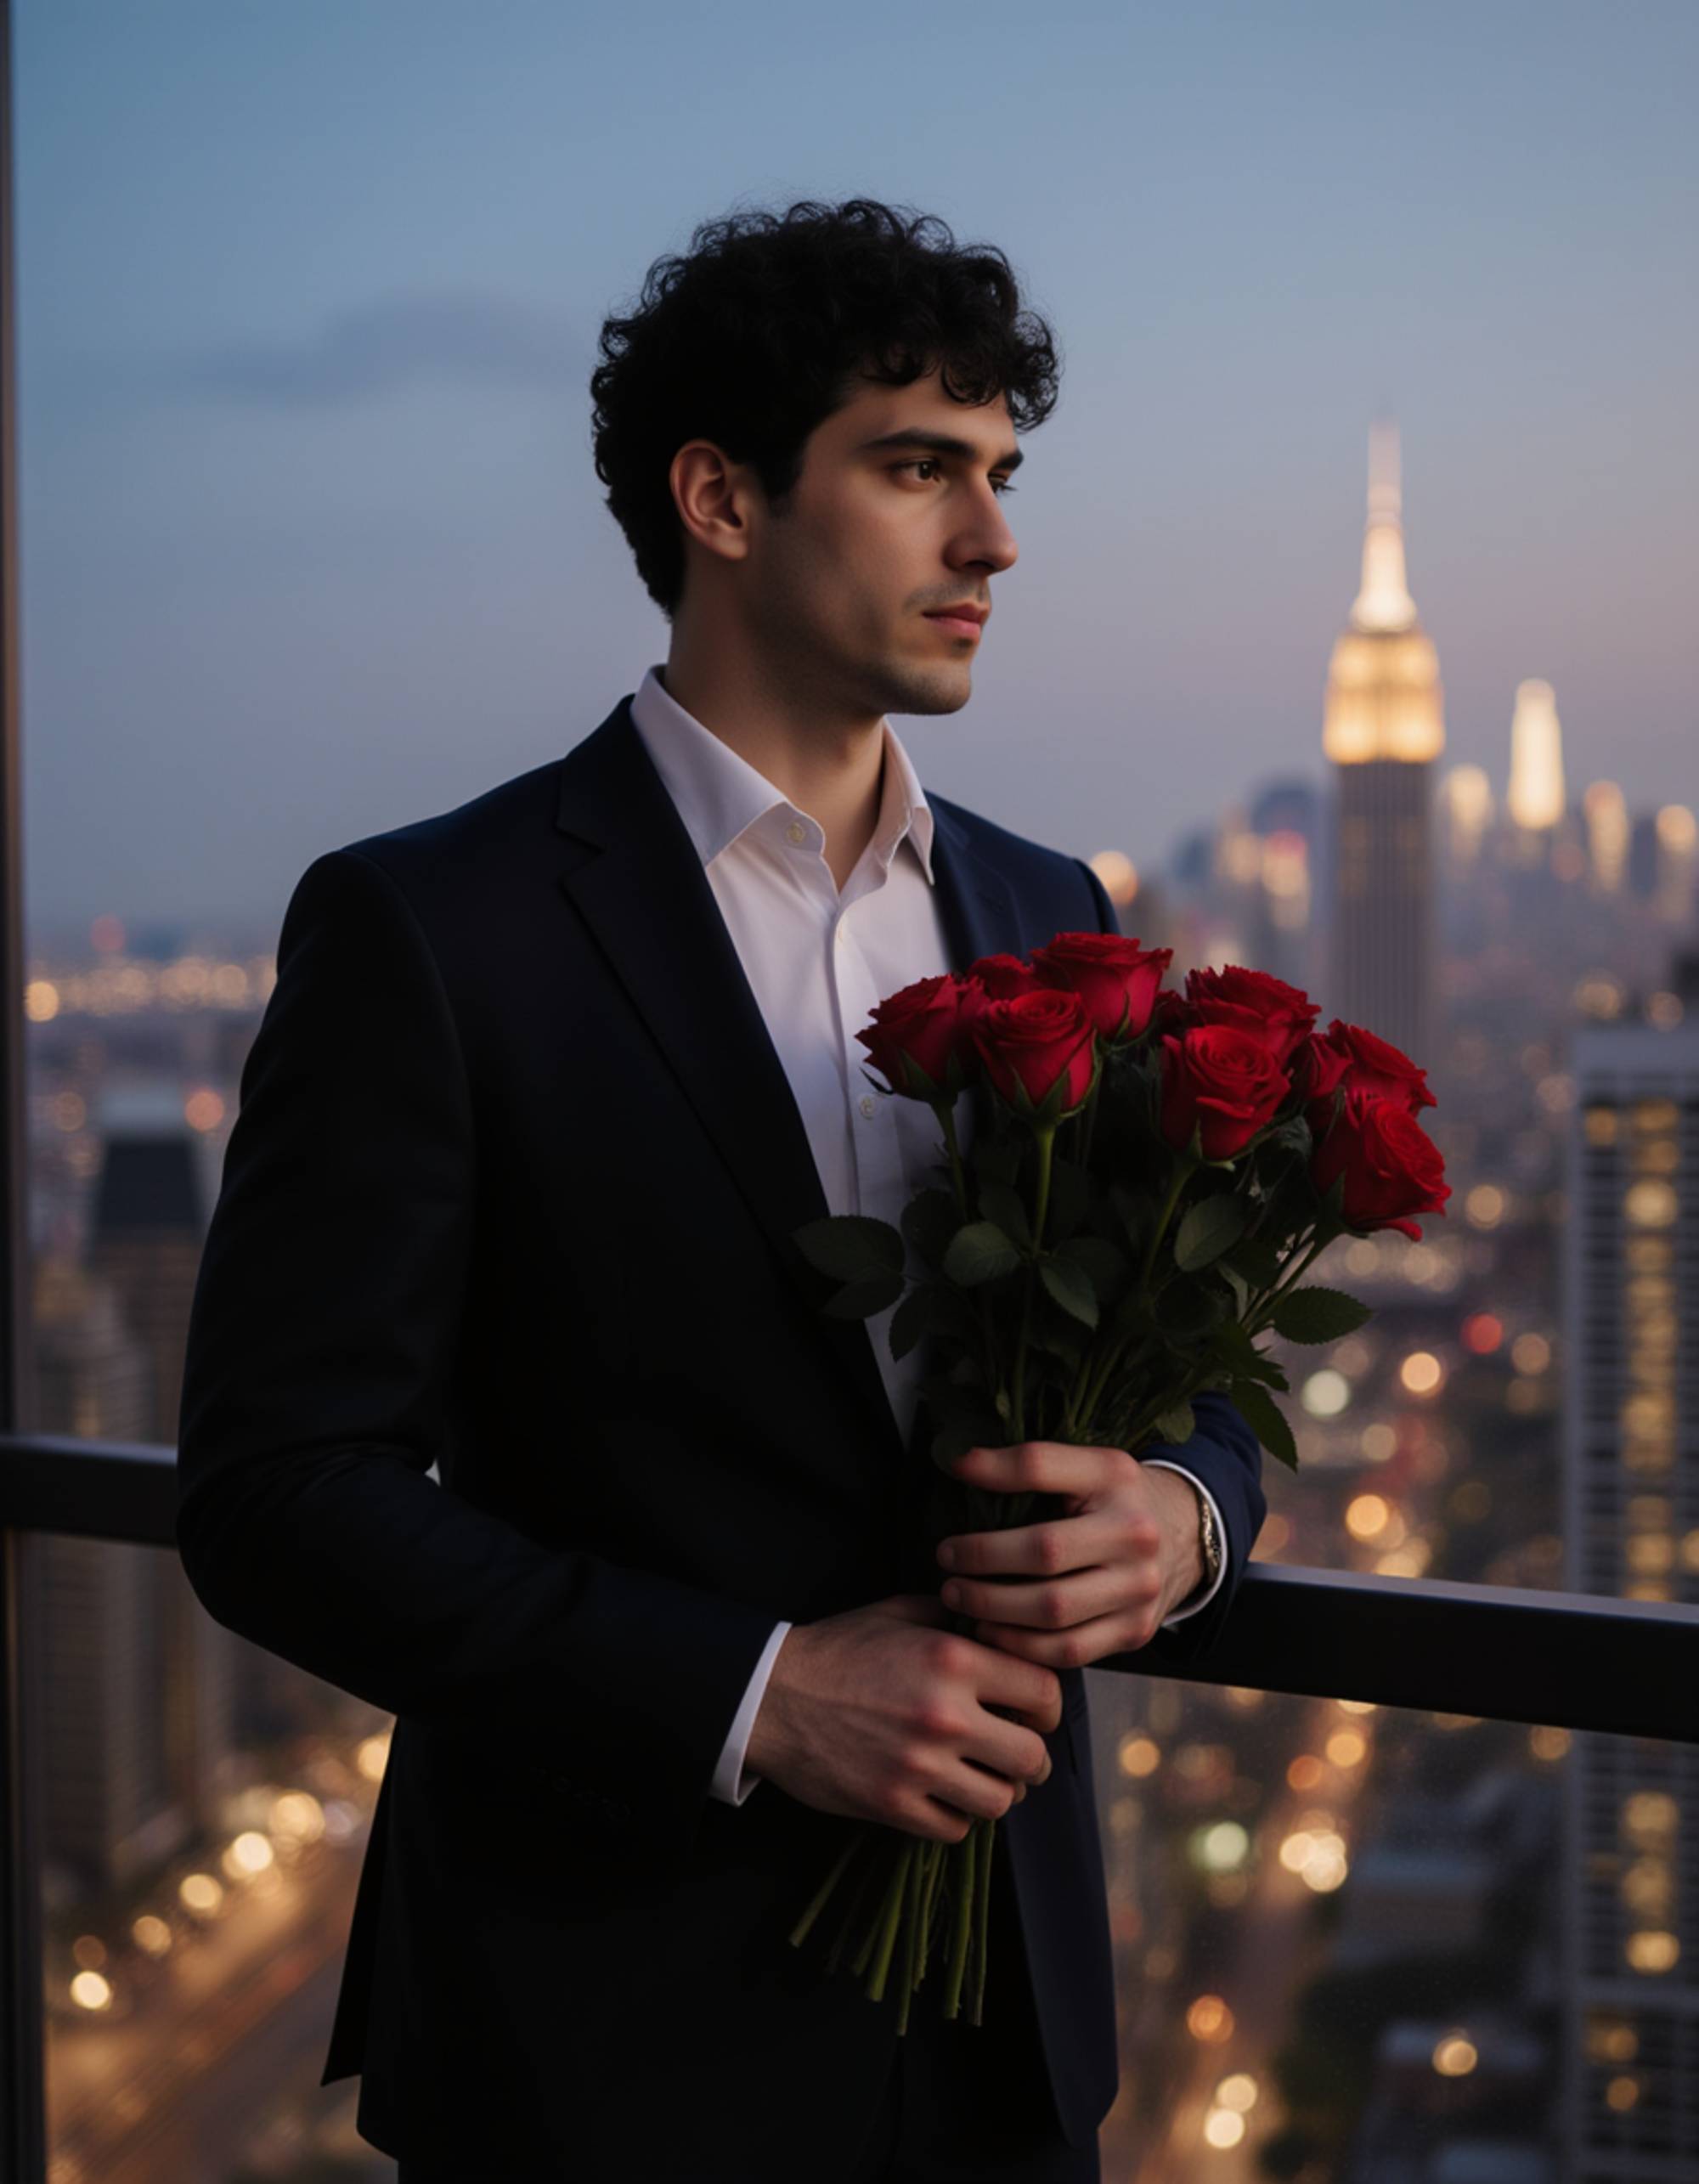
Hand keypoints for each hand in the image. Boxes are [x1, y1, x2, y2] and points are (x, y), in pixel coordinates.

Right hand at [743, 1593, 1061, 1842]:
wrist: (770, 1695)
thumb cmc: (837, 1649)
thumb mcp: (899, 1611)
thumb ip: (955, 1618)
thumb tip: (1000, 1631)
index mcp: (952, 1660)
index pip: (1043, 1693)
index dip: (1046, 1707)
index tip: (1033, 1713)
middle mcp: (944, 1715)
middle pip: (1032, 1757)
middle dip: (1031, 1757)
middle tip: (1016, 1754)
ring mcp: (919, 1765)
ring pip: (1000, 1800)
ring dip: (996, 1791)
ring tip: (981, 1778)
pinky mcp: (892, 1804)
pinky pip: (955, 1829)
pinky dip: (956, 1817)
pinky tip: (943, 1797)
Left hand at [935, 1442, 1205, 1667]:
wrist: (1183, 1537)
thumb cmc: (1115, 1499)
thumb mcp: (1087, 1466)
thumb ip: (1031, 1462)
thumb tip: (959, 1461)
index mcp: (1116, 1478)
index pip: (1041, 1466)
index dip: (993, 1471)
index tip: (955, 1473)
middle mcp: (1135, 1534)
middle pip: (1044, 1552)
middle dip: (982, 1560)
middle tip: (945, 1560)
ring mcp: (1139, 1589)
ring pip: (1052, 1611)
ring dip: (991, 1608)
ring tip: (958, 1597)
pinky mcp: (1135, 1631)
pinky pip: (1067, 1651)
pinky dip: (1019, 1645)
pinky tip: (991, 1630)